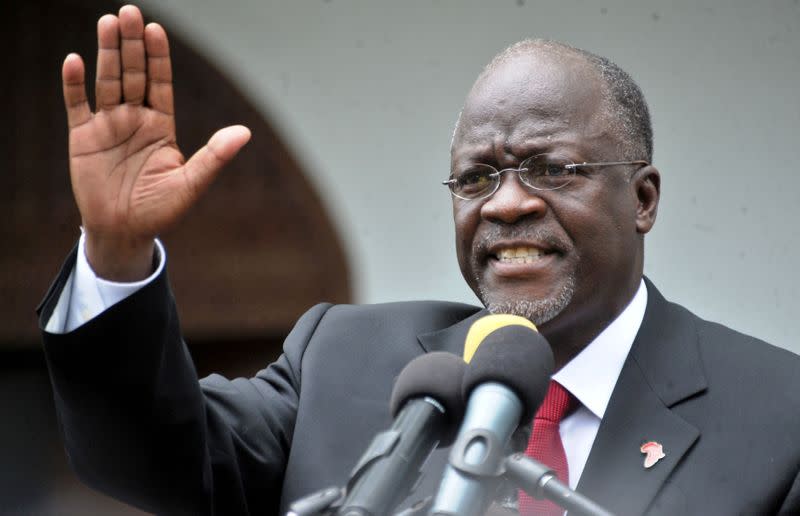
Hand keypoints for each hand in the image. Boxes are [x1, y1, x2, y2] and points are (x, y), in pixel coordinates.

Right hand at [62, 4, 250, 280]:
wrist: (124, 231)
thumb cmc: (160, 209)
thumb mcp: (191, 183)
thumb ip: (214, 156)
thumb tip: (245, 133)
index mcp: (161, 125)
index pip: (160, 82)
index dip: (158, 57)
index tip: (156, 30)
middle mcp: (135, 118)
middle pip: (133, 74)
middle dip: (131, 45)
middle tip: (129, 13)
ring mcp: (108, 125)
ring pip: (107, 81)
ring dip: (106, 53)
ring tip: (108, 23)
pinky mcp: (82, 136)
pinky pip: (77, 105)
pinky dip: (74, 84)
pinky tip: (75, 61)